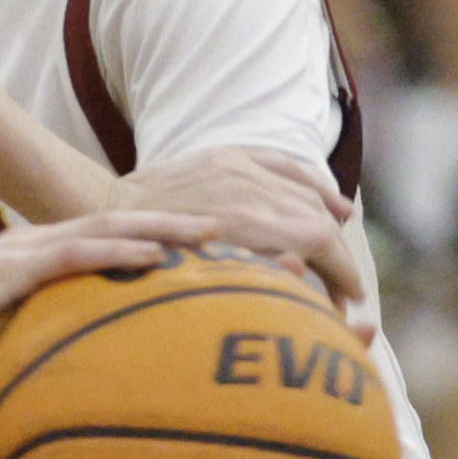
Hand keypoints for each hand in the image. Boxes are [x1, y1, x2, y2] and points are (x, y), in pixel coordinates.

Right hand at [0, 215, 204, 364]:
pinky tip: (157, 253)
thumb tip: (38, 374)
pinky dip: (121, 251)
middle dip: (174, 222)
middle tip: (227, 227)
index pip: (100, 240)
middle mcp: (34, 244)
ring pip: (109, 228)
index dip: (149, 237)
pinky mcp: (14, 268)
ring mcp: (25, 251)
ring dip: (163, 226)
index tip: (193, 246)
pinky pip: (78, 255)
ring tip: (210, 231)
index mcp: (30, 258)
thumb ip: (16, 340)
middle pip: (118, 223)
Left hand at [112, 146, 366, 320]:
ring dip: (330, 226)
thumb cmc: (146, 264)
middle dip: (336, 257)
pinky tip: (336, 207)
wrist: (107, 214)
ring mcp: (240, 167)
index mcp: (245, 223)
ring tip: (339, 257)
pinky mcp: (229, 155)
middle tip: (344, 291)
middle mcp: (249, 189)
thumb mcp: (202, 281)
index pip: (318, 242)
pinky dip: (315, 186)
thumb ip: (255, 279)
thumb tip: (301, 290)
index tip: (350, 302)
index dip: (342, 273)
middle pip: (317, 220)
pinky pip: (287, 167)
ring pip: (306, 194)